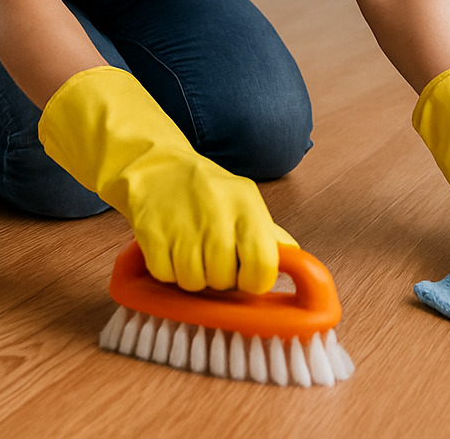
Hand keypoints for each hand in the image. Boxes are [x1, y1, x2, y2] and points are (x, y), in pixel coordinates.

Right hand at [37, 65, 295, 292]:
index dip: (254, 280)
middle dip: (218, 279)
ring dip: (191, 276)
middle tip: (211, 258)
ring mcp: (181, 223)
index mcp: (246, 206)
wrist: (156, 166)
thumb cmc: (207, 191)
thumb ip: (269, 234)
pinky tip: (169, 249)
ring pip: (193, 282)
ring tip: (190, 252)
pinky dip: (166, 271)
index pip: (263, 264)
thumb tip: (299, 262)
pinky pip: (164, 275)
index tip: (245, 276)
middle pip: (224, 280)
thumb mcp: (244, 201)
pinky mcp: (151, 231)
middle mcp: (216, 213)